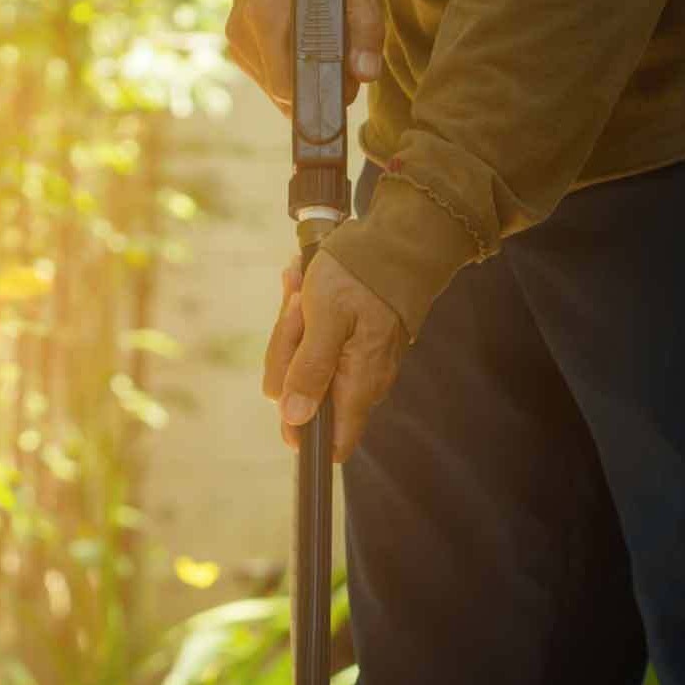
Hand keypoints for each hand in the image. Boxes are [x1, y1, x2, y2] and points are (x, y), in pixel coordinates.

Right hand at [226, 0, 383, 111]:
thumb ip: (367, 27)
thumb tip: (366, 73)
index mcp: (267, 16)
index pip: (287, 87)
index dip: (319, 94)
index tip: (344, 83)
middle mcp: (244, 31)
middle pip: (282, 93)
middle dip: (315, 88)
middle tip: (342, 66)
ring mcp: (237, 40)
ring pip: (274, 89)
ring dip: (303, 82)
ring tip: (323, 51)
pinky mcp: (238, 44)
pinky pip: (266, 77)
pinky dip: (289, 72)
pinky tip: (303, 49)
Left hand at [264, 251, 402, 463]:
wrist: (398, 241)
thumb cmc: (361, 274)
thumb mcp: (324, 317)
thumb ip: (310, 370)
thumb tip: (294, 417)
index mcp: (357, 384)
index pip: (333, 443)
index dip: (300, 430)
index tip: (285, 390)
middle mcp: (362, 384)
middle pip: (306, 397)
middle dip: (288, 351)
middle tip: (296, 308)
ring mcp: (358, 366)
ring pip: (306, 365)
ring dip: (294, 327)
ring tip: (300, 288)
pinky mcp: (353, 346)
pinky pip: (318, 344)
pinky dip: (306, 318)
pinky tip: (305, 289)